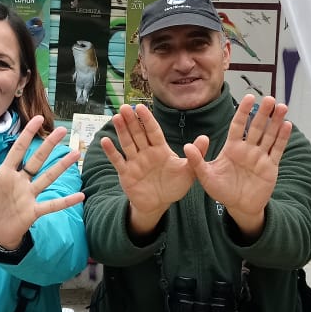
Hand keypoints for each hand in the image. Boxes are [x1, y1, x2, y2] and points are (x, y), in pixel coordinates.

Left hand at [0, 116, 84, 249]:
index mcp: (5, 173)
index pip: (18, 150)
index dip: (27, 134)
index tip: (38, 118)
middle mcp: (20, 182)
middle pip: (37, 160)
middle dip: (49, 145)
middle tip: (63, 129)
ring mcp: (29, 196)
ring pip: (47, 178)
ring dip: (61, 167)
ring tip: (75, 154)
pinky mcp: (33, 212)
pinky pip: (52, 205)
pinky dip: (65, 201)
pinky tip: (80, 196)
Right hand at [99, 104, 194, 234]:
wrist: (159, 204)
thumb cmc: (174, 186)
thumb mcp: (189, 171)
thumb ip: (196, 154)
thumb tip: (205, 137)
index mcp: (160, 149)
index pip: (152, 131)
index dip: (147, 119)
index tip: (140, 107)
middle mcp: (146, 152)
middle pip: (137, 134)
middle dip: (131, 120)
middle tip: (124, 107)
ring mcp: (134, 162)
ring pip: (127, 143)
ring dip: (121, 131)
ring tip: (116, 117)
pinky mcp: (126, 173)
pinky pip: (118, 161)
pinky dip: (111, 152)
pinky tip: (105, 141)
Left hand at [185, 95, 291, 238]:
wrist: (239, 207)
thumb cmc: (222, 191)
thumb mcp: (206, 176)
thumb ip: (197, 161)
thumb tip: (186, 146)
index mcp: (232, 147)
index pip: (238, 125)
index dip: (243, 112)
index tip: (249, 97)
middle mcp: (247, 148)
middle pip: (256, 127)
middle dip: (263, 113)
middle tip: (270, 99)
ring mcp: (260, 156)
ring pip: (269, 135)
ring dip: (276, 121)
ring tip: (282, 107)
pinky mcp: (271, 166)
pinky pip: (277, 150)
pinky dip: (283, 138)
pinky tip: (287, 125)